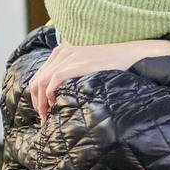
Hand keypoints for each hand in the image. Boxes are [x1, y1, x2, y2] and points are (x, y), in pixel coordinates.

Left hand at [29, 40, 169, 119]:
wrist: (133, 55)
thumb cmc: (114, 66)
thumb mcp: (89, 67)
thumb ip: (73, 75)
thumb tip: (60, 97)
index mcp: (63, 52)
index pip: (39, 75)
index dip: (36, 95)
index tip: (42, 111)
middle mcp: (64, 52)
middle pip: (37, 79)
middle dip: (36, 101)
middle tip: (43, 117)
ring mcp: (71, 57)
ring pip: (42, 81)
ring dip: (41, 101)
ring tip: (47, 115)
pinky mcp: (80, 64)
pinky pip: (54, 80)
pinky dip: (49, 95)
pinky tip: (54, 105)